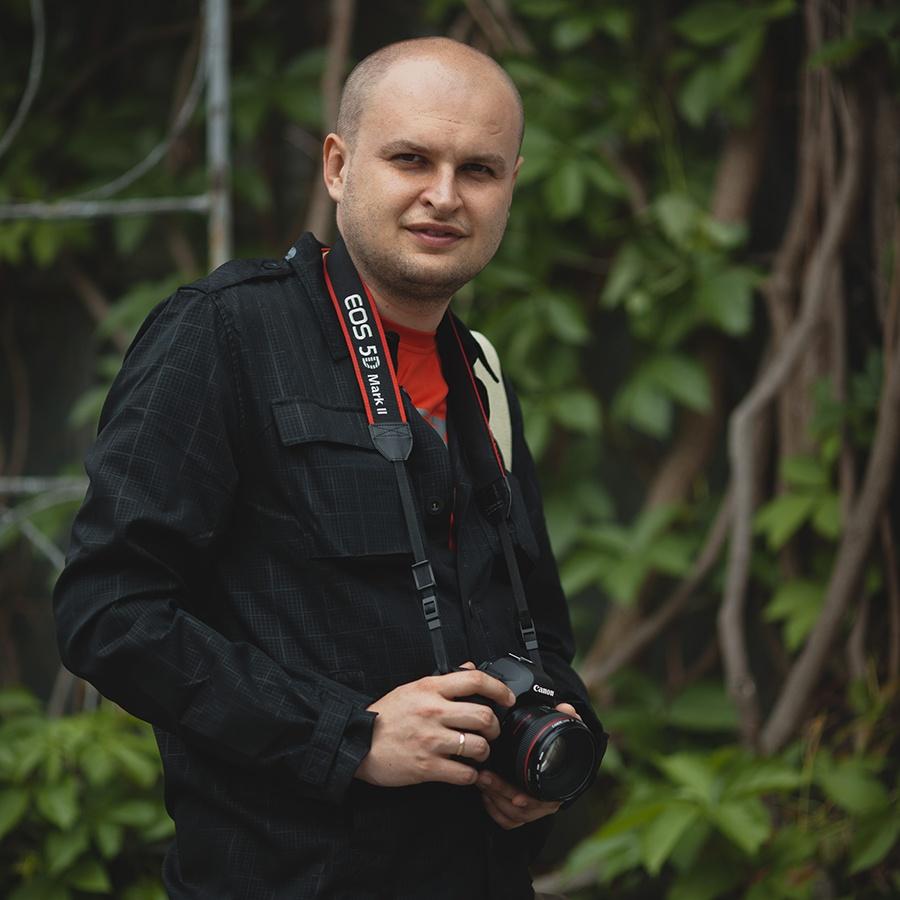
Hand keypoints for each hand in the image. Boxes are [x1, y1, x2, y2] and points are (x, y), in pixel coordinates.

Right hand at [355, 663, 514, 787]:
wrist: (357, 742)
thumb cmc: (385, 716)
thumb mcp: (412, 688)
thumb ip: (443, 680)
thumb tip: (468, 668)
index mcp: (431, 688)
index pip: (475, 680)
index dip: (499, 688)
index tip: (507, 698)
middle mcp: (434, 712)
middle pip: (484, 716)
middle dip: (495, 727)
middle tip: (491, 732)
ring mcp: (431, 740)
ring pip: (478, 747)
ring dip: (484, 752)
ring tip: (477, 753)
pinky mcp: (427, 766)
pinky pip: (464, 773)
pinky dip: (471, 775)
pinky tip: (465, 771)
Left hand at [475, 702, 579, 829]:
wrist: (558, 764)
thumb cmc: (558, 750)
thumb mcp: (563, 733)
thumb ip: (566, 719)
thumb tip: (566, 707)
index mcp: (558, 788)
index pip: (542, 800)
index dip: (530, 800)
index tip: (516, 795)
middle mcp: (546, 803)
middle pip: (522, 809)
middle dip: (501, 793)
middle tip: (484, 777)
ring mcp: (533, 810)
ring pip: (512, 815)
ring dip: (494, 799)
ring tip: (481, 780)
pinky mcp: (520, 814)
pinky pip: (507, 821)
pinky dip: (495, 811)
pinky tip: (485, 795)